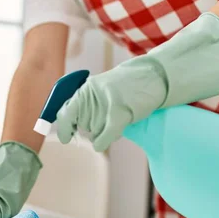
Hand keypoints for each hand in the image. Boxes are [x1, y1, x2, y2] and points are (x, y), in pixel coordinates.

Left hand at [56, 12, 218, 151]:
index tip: (65, 137)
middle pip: (83, 127)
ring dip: (106, 132)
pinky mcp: (118, 112)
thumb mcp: (102, 90)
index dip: (63, 127)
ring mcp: (105, 103)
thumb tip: (70, 125)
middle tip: (111, 117)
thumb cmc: (128, 86)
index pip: (64, 111)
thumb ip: (86, 104)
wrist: (155, 76)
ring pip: (95, 133)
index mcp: (85, 88)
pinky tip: (105, 140)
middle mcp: (91, 95)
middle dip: (94, 129)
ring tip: (121, 116)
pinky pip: (103, 137)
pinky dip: (102, 142)